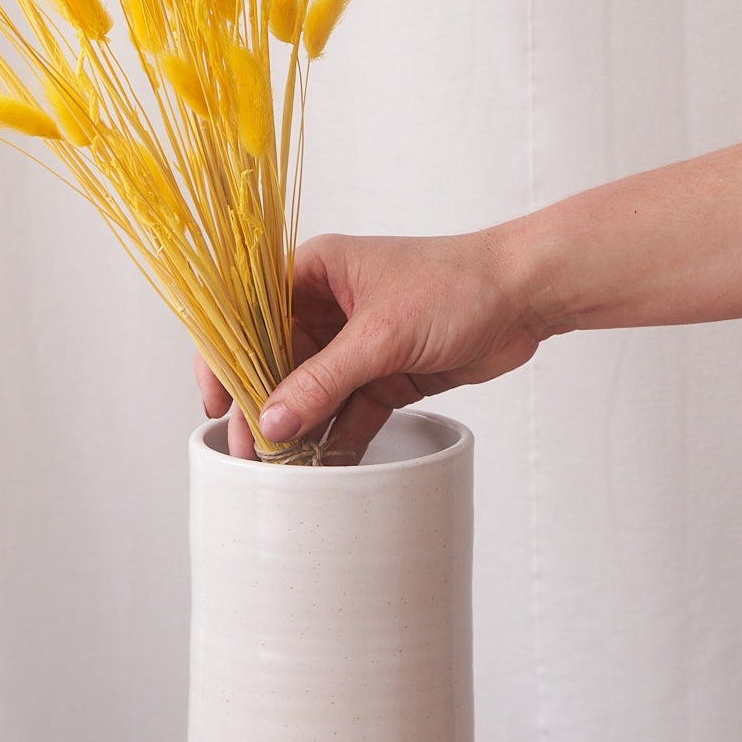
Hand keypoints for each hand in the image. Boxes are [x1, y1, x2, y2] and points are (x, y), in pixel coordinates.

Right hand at [195, 225, 546, 463]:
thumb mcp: (381, 334)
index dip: (225, 358)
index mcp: (315, 272)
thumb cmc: (457, 285)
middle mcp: (329, 305)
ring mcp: (356, 341)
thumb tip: (272, 419)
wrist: (524, 296)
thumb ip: (324, 380)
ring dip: (298, 428)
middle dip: (261, 406)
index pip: (249, 314)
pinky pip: (347, 410)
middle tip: (251, 453)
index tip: (216, 406)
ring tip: (281, 470)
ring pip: (310, 391)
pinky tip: (324, 468)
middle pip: (275, 360)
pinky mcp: (385, 372)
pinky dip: (336, 438)